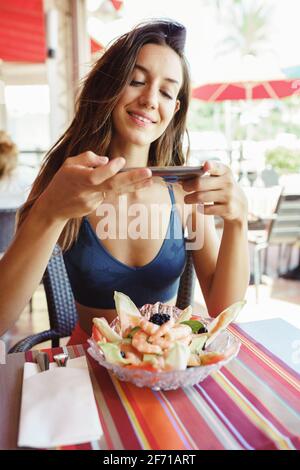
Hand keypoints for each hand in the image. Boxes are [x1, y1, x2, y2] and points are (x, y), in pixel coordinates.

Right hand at [37, 152, 152, 221]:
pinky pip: (111, 194)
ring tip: (151, 180)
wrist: (54, 207)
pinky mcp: (97, 207)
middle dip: (131, 179)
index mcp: (79, 179)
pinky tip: (137, 183)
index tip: (121, 161)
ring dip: (135, 186)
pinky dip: (122, 188)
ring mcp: (94, 202)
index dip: (109, 170)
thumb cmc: (62, 181)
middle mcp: (88, 192)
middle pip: (112, 186)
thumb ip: (88, 158)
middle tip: (148, 173)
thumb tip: (107, 160)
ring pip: (116, 191)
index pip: (97, 175)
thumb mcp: (69, 163)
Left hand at [181, 161, 247, 223]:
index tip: (205, 165)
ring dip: (189, 199)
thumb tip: (182, 179)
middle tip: (184, 188)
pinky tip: (199, 207)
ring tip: (186, 199)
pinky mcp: (228, 209)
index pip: (216, 167)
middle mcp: (228, 182)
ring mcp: (228, 196)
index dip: (211, 166)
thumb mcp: (219, 178)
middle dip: (188, 186)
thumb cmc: (222, 188)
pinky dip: (200, 208)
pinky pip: (206, 209)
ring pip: (201, 197)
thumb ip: (204, 175)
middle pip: (200, 183)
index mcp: (225, 171)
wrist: (239, 205)